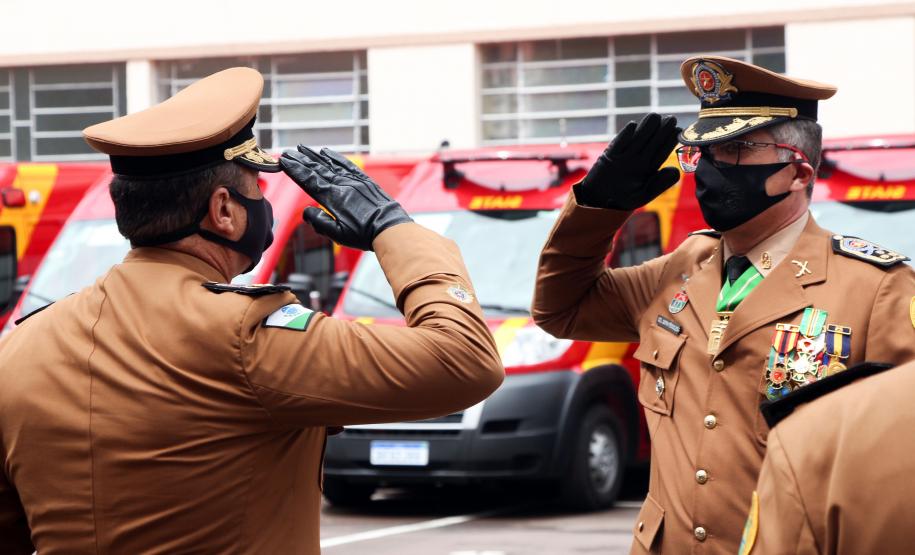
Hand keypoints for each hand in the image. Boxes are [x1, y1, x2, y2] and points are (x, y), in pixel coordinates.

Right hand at [280, 146, 412, 250]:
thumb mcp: (338, 235)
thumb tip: (307, 212)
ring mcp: (354, 181)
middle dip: (301, 160)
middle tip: (287, 152)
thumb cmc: (364, 235)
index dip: (295, 170)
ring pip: (330, 164)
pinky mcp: (364, 180)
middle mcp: (342, 185)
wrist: (390, 228)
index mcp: (333, 198)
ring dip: (315, 156)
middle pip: (317, 169)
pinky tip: (327, 152)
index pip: (309, 180)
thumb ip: (320, 223)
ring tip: (303, 148)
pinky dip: (335, 158)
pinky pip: (347, 165)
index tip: (284, 161)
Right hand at [575, 113, 681, 209]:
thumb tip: (675, 170)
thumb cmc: (622, 201)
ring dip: (645, 128)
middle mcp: (637, 159)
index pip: (662, 151)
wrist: (599, 203)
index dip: (670, 141)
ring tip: (655, 117)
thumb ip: (660, 185)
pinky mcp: (609, 156)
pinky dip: (624, 135)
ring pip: (637, 139)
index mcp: (648, 168)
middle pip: (651, 141)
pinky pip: (618, 144)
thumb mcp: (643, 196)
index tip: (678, 131)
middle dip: (662, 130)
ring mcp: (623, 156)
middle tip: (672, 119)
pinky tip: (633, 125)